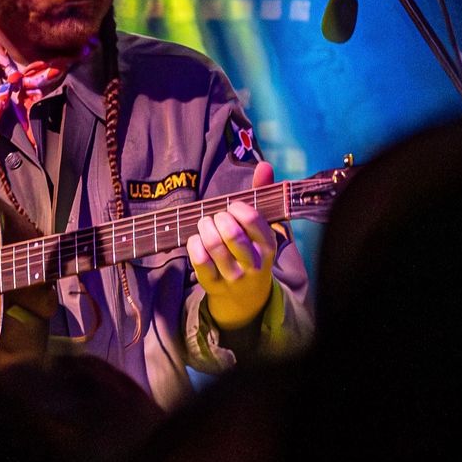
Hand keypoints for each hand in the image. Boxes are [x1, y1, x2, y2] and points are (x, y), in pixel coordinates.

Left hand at [187, 159, 278, 333]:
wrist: (246, 296)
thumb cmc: (252, 250)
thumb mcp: (262, 228)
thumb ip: (262, 195)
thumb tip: (264, 165)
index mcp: (269, 247)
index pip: (254, 221)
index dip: (237, 208)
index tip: (231, 207)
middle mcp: (253, 264)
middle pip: (231, 233)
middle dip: (218, 217)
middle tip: (215, 216)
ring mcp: (233, 276)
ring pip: (213, 245)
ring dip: (204, 227)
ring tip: (204, 223)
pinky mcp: (212, 284)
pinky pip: (198, 259)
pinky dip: (193, 243)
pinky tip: (197, 238)